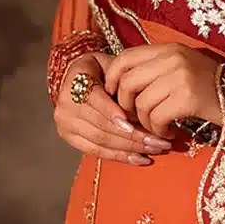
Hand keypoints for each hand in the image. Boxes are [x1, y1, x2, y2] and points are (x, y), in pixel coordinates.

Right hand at [53, 55, 172, 165]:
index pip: (96, 100)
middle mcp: (66, 104)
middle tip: (158, 141)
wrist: (78, 76)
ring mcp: (66, 123)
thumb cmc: (102, 69)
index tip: (134, 124)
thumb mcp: (112, 65)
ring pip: (101, 141)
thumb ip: (124, 80)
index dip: (114, 114)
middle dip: (132, 136)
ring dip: (130, 148)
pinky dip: (119, 156)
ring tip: (155, 149)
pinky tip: (139, 159)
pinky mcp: (69, 138)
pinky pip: (96, 151)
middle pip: (101, 125)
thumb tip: (144, 106)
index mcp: (75, 80)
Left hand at [102, 44, 224, 137]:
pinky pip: (156, 117)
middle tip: (136, 117)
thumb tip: (120, 85)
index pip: (125, 57)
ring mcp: (180, 77)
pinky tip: (169, 132)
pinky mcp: (188, 98)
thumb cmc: (210, 87)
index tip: (112, 94)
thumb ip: (155, 70)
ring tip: (158, 127)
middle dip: (125, 105)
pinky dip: (158, 130)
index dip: (112, 77)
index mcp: (169, 49)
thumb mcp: (182, 68)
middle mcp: (173, 58)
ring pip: (141, 103)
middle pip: (127, 82)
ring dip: (145, 122)